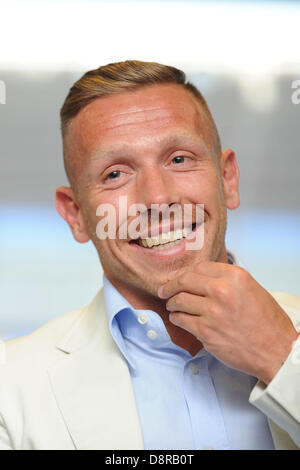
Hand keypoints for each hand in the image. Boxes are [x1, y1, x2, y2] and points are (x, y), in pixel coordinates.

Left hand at [158, 262, 298, 383]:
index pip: (199, 268)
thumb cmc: (267, 322)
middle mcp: (221, 290)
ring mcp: (211, 312)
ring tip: (172, 305)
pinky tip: (178, 318)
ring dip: (172, 303)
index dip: (187, 273)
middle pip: (184, 281)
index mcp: (234, 276)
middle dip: (171, 286)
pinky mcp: (205, 331)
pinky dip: (176, 318)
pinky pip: (181, 320)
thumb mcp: (251, 289)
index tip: (181, 278)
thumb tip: (201, 279)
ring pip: (179, 301)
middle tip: (164, 290)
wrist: (276, 350)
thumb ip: (227, 281)